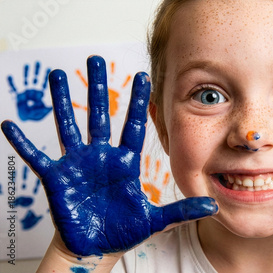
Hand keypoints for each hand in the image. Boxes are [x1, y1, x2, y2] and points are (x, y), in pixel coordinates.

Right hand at [1, 56, 217, 256]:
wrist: (97, 246)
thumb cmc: (123, 230)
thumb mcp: (154, 220)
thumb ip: (181, 211)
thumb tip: (212, 206)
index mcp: (125, 163)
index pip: (132, 126)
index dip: (137, 102)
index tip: (144, 76)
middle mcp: (101, 157)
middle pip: (100, 116)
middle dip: (97, 88)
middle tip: (94, 58)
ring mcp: (78, 165)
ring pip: (69, 127)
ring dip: (62, 102)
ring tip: (57, 75)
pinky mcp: (56, 178)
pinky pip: (36, 157)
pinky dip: (22, 143)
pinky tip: (9, 124)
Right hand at [7, 61, 52, 120]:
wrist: (25, 117)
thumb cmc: (35, 114)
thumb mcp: (42, 112)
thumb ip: (46, 109)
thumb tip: (50, 106)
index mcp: (40, 93)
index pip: (44, 83)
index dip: (46, 76)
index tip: (49, 68)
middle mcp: (33, 90)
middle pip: (35, 78)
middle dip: (37, 70)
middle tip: (38, 62)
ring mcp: (24, 91)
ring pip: (25, 79)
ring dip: (26, 72)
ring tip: (27, 64)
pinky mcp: (16, 94)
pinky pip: (13, 87)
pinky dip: (11, 82)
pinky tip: (10, 76)